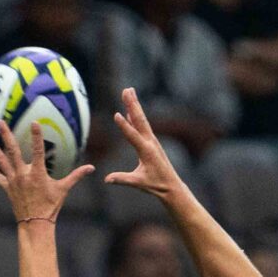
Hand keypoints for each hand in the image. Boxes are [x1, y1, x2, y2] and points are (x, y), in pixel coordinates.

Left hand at [0, 122, 93, 223]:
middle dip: (6, 135)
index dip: (36, 136)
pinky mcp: (7, 188)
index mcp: (37, 173)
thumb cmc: (51, 206)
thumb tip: (91, 168)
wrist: (35, 223)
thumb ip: (76, 176)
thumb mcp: (64, 189)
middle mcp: (23, 174)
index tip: (34, 122)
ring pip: (1, 160)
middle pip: (12, 150)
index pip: (38, 150)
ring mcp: (13, 180)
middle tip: (0, 121)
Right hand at [101, 88, 183, 207]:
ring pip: (141, 120)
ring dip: (134, 106)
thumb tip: (106, 180)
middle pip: (139, 120)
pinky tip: (130, 112)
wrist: (171, 186)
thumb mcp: (139, 183)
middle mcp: (150, 142)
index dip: (124, 126)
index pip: (133, 136)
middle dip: (132, 104)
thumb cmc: (156, 185)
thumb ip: (122, 179)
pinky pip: (142, 126)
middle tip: (126, 90)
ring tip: (128, 92)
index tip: (116, 114)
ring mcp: (152, 141)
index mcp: (146, 151)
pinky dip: (135, 117)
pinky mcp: (151, 143)